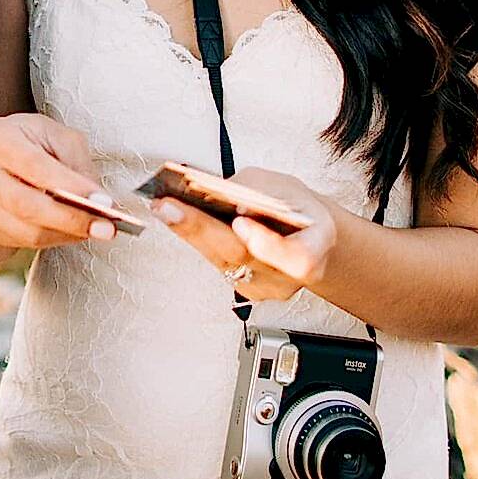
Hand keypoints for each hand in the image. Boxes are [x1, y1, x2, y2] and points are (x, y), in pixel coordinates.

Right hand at [0, 112, 120, 253]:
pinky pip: (21, 242)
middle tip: (105, 228)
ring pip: (25, 231)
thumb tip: (97, 201)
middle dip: (71, 220)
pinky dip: (51, 239)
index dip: (70, 187)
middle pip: (25, 205)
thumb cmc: (31, 143)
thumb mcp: (57, 137)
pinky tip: (68, 230)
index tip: (103, 202)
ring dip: (65, 234)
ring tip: (92, 229)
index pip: (34, 166)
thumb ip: (77, 164)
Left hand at [151, 168, 336, 302]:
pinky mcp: (244, 289)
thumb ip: (259, 190)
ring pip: (222, 261)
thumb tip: (223, 192)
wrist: (310, 238)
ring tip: (164, 207)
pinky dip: (197, 239)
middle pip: (243, 258)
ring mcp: (264, 288)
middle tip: (170, 207)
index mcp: (313, 250)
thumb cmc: (301, 211)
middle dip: (201, 228)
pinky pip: (217, 263)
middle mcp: (288, 277)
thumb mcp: (290, 188)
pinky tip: (177, 219)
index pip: (295, 259)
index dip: (267, 243)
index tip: (240, 222)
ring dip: (189, 232)